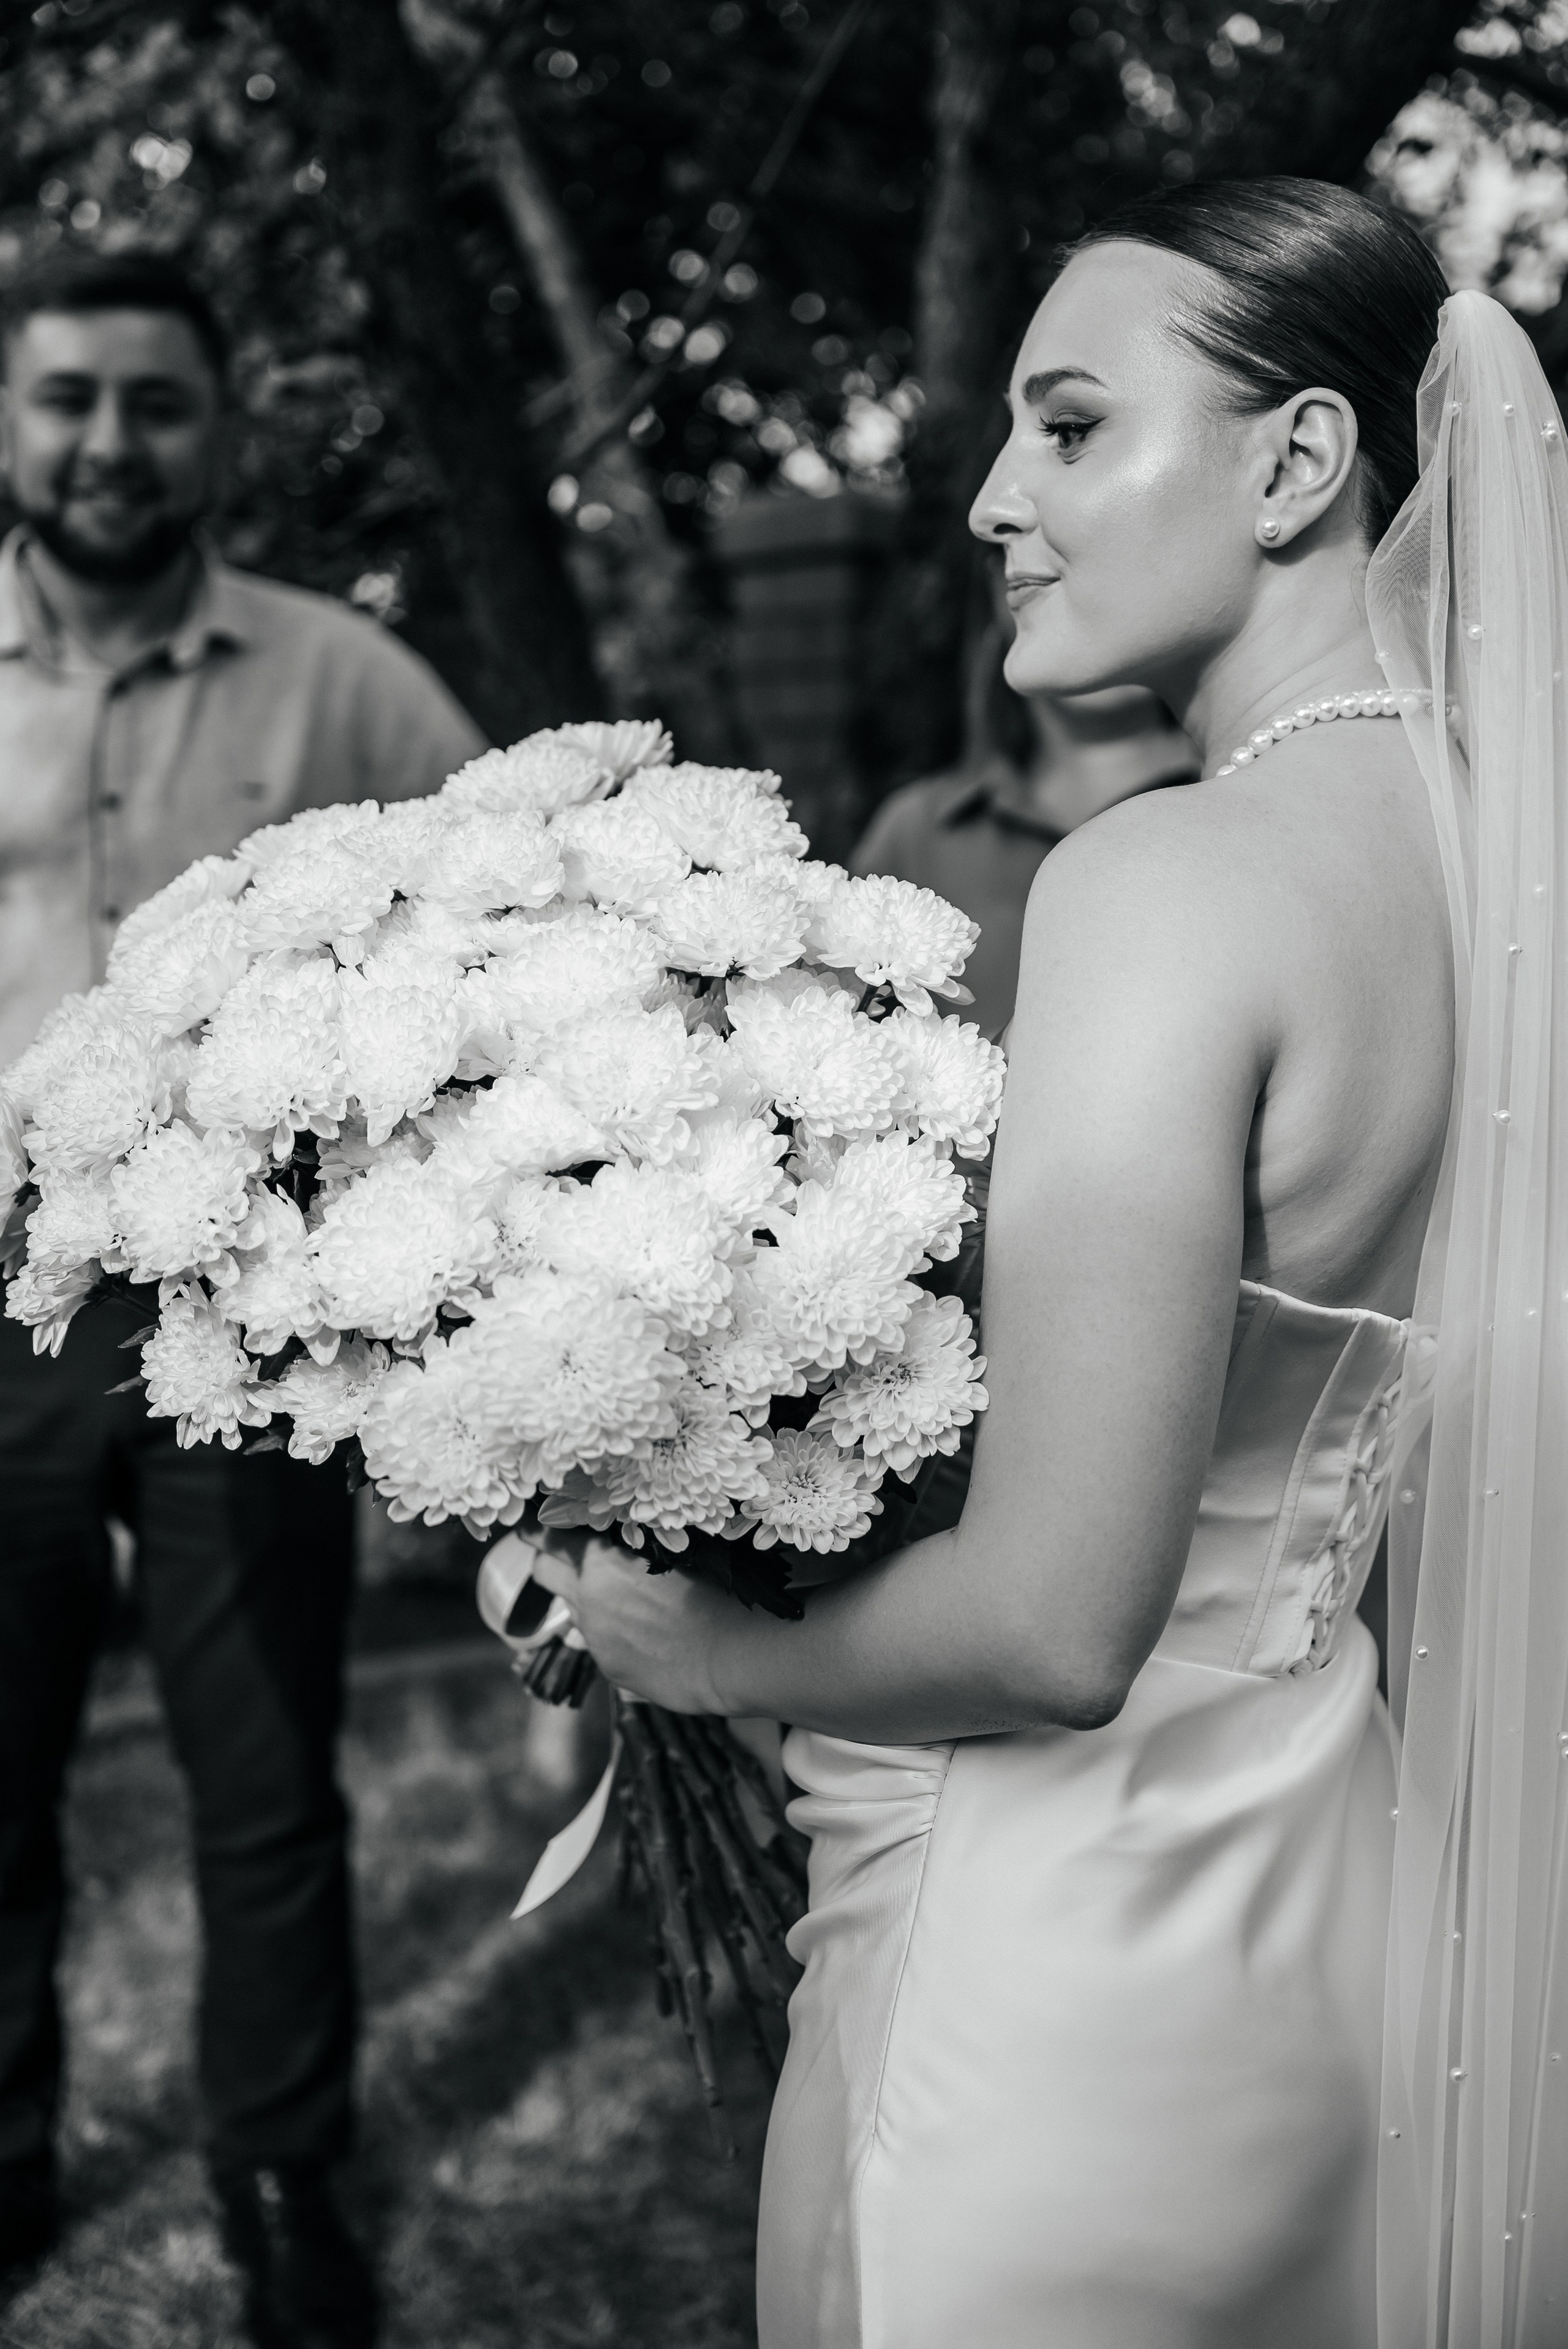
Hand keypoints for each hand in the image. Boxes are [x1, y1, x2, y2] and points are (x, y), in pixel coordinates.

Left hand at [529, 1534, 732, 1714]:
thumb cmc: (712, 1591)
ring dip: (587, 1598)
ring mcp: (594, 1637)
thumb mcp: (669, 1551)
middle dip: (549, 1560)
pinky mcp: (608, 1667)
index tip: (532, 1524)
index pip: (547, 1537)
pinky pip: (598, 1641)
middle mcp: (587, 1598)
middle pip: (543, 1571)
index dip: (535, 1528)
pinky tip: (647, 1632)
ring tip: (627, 1597)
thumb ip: (631, 1545)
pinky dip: (612, 1632)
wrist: (729, 1655)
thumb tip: (615, 1537)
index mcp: (600, 1562)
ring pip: (573, 1608)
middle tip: (568, 1554)